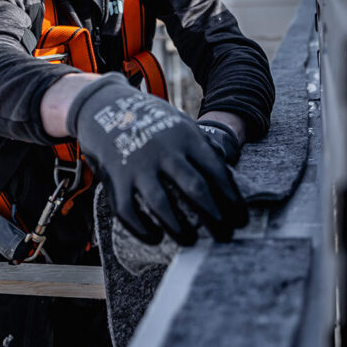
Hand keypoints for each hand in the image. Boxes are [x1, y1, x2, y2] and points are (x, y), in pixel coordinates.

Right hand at [67, 74, 246, 245]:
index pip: (216, 171)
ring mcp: (138, 164)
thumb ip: (202, 146)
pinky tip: (155, 237)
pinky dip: (142, 228)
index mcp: (186, 137)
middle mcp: (164, 151)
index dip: (232, 199)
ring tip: (191, 242)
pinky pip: (128, 210)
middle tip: (225, 236)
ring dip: (179, 228)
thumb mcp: (181, 123)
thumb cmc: (151, 120)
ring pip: (161, 203)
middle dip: (214, 217)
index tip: (240, 219)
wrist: (105, 105)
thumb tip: (226, 172)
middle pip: (195, 189)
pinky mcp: (115, 177)